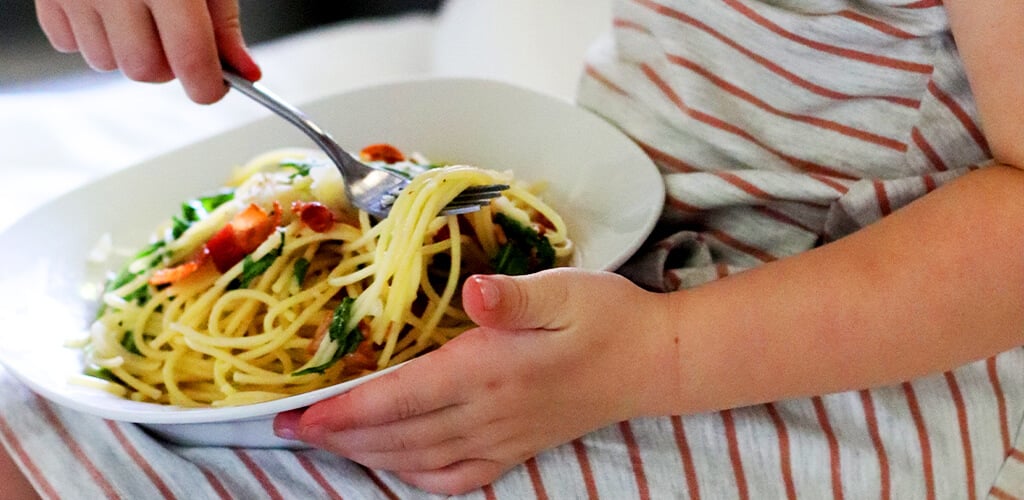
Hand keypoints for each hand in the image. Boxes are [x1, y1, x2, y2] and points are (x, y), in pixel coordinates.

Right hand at [34, 0, 259, 102]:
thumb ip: (224, 22)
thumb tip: (244, 71)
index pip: (189, 58)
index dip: (206, 86)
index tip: (212, 88)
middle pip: (143, 70)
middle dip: (166, 67)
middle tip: (175, 39)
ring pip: (105, 63)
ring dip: (127, 53)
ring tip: (137, 13)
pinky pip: (69, 44)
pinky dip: (91, 36)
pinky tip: (106, 7)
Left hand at [274, 268, 675, 494]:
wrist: (653, 362)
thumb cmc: (607, 318)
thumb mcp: (566, 290)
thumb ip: (516, 298)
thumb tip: (476, 294)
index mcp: (490, 371)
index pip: (400, 398)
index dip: (344, 410)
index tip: (297, 415)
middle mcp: (489, 413)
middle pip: (397, 435)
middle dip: (338, 436)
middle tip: (290, 431)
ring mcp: (503, 437)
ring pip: (419, 460)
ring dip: (368, 456)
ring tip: (329, 445)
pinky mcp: (517, 448)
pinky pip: (456, 476)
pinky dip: (417, 476)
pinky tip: (398, 468)